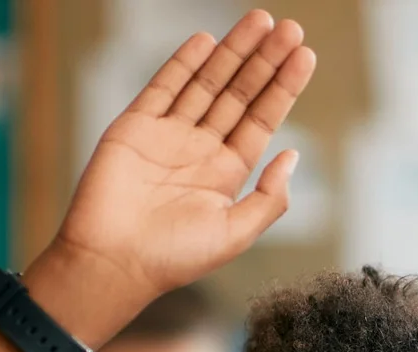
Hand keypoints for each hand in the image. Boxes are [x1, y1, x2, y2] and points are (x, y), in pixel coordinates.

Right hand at [38, 11, 315, 330]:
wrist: (113, 262)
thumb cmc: (174, 258)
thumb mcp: (236, 234)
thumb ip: (270, 198)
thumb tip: (293, 155)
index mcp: (227, 173)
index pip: (262, 119)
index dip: (283, 87)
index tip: (304, 55)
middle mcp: (200, 149)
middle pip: (239, 94)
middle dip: (265, 60)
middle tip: (290, 27)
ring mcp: (168, 134)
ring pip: (207, 83)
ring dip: (233, 52)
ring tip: (260, 21)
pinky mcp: (134, 127)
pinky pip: (163, 87)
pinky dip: (184, 63)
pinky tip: (207, 40)